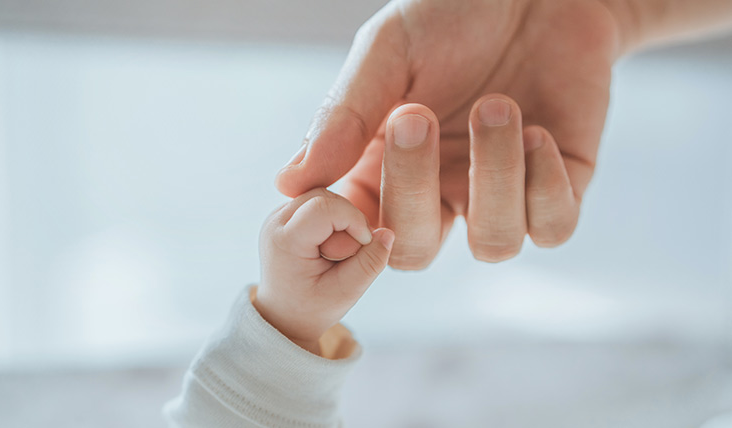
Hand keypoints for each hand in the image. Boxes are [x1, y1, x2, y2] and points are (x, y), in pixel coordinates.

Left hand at [255, 188, 394, 354]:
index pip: (325, 207)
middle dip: (348, 221)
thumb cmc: (311, 307)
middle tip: (346, 255)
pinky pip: (319, 202)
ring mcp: (278, 215)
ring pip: (324, 197)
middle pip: (325, 198)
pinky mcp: (287, 214)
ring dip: (341, 220)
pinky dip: (333, 220)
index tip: (364, 246)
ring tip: (337, 252)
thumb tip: (388, 233)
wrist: (283, 314)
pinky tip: (331, 244)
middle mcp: (276, 222)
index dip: (354, 220)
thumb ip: (370, 263)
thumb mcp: (346, 293)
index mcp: (285, 241)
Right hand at [276, 0, 621, 266]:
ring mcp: (498, 191)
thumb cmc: (453, 11)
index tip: (341, 186)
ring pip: (492, 246)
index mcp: (386, 165)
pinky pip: (552, 227)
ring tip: (497, 103)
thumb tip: (288, 184)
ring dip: (494, 177)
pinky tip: (536, 129)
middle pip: (415, 251)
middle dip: (413, 189)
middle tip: (416, 115)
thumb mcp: (388, 50)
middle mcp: (440, 189)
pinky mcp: (559, 183)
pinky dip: (542, 185)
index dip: (346, 226)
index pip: (355, 229)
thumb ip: (344, 117)